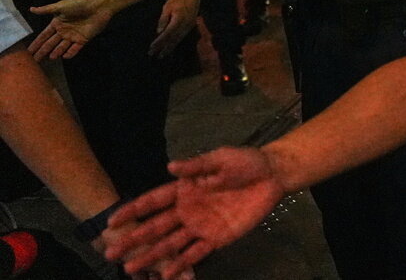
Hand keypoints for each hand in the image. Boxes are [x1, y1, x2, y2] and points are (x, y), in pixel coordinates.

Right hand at [28, 0, 113, 59]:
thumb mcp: (61, 6)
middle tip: (35, 60)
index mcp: (57, 24)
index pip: (44, 36)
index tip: (29, 51)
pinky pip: (75, 48)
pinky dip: (70, 53)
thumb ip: (46, 10)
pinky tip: (64, 57)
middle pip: (51, 44)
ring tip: (49, 59)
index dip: (37, 43)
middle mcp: (64, 31)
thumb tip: (31, 9)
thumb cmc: (80, 4)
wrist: (98, 7)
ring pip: (62, 47)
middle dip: (43, 51)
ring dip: (56, 53)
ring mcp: (73, 36)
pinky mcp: (83, 39)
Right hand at [105, 147, 287, 277]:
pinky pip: (196, 253)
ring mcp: (200, 226)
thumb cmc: (245, 162)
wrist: (273, 176)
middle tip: (111, 252)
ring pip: (171, 243)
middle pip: (156, 226)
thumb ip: (196, 166)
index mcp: (184, 189)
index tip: (111, 221)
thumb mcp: (220, 158)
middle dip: (133, 239)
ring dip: (152, 255)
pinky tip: (166, 275)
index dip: (133, 210)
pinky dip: (181, 264)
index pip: (153, 201)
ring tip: (131, 268)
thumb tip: (170, 167)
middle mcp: (187, 210)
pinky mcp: (216, 238)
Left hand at [149, 0, 199, 57]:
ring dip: (169, 47)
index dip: (159, 41)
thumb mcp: (167, 7)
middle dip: (163, 47)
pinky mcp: (190, 26)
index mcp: (178, 19)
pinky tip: (171, 47)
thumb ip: (163, 20)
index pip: (167, 33)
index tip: (152, 47)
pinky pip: (181, 37)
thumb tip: (159, 32)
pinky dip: (175, 43)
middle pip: (173, 39)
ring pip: (178, 39)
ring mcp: (188, 26)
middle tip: (154, 55)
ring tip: (162, 54)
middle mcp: (184, 25)